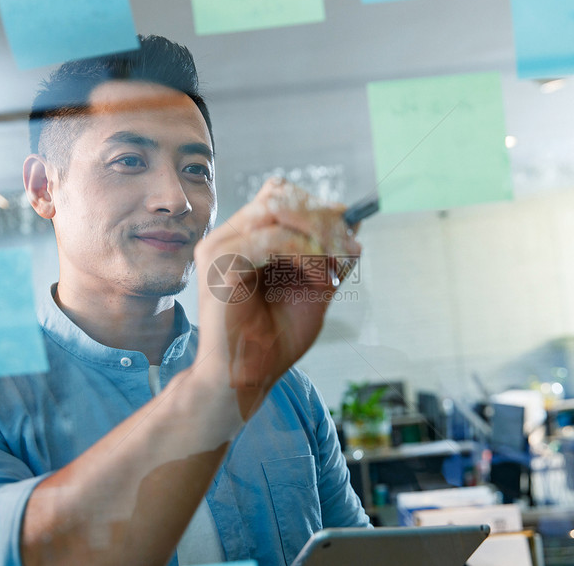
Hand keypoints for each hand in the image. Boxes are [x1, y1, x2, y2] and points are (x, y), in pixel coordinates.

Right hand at [193, 178, 360, 418]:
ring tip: (331, 269)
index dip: (316, 207)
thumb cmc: (274, 340)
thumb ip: (329, 254)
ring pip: (276, 209)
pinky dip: (303, 253)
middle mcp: (228, 236)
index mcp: (245, 238)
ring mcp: (220, 247)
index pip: (279, 194)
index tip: (349, 233)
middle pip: (279, 194)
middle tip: (348, 250)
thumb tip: (354, 219)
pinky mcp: (221, 264)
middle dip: (322, 218)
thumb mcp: (314, 289)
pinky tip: (316, 278)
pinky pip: (270, 238)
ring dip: (316, 236)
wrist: (245, 379)